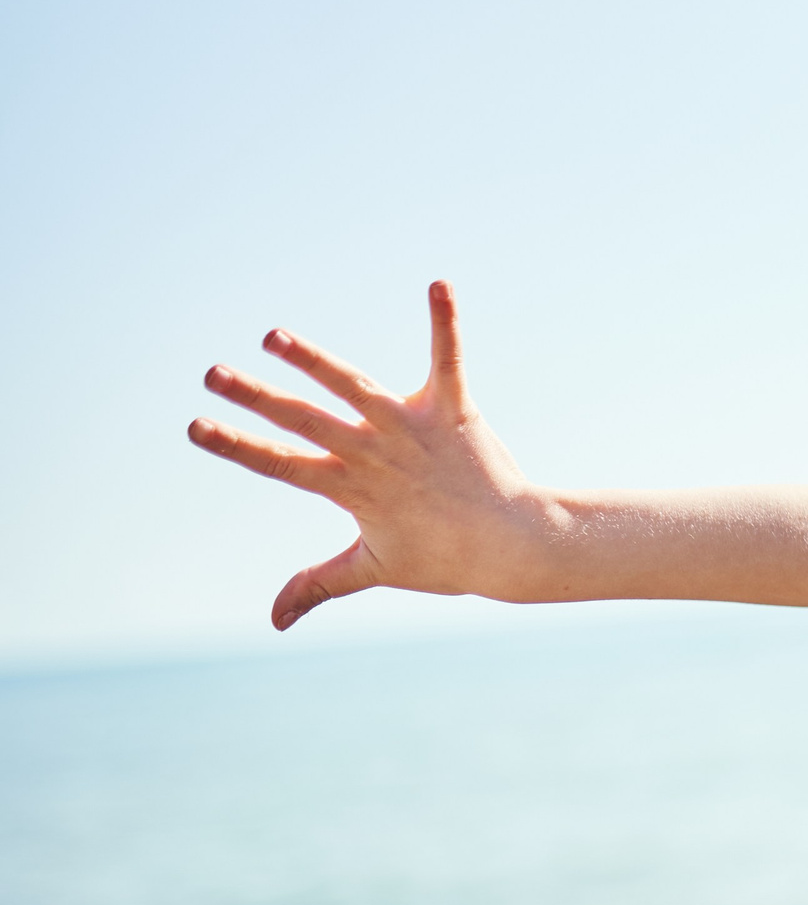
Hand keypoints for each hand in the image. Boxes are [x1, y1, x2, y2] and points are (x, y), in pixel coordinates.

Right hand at [189, 282, 554, 628]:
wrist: (515, 546)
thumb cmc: (446, 558)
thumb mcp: (373, 570)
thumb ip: (318, 584)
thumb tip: (273, 619)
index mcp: (350, 487)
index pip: (280, 464)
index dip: (237, 446)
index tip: (195, 425)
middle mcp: (374, 453)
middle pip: (306, 420)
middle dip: (257, 398)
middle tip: (214, 374)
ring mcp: (412, 428)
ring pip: (354, 386)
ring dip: (315, 360)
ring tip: (276, 336)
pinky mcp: (453, 410)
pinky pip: (448, 358)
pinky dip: (444, 322)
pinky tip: (439, 284)